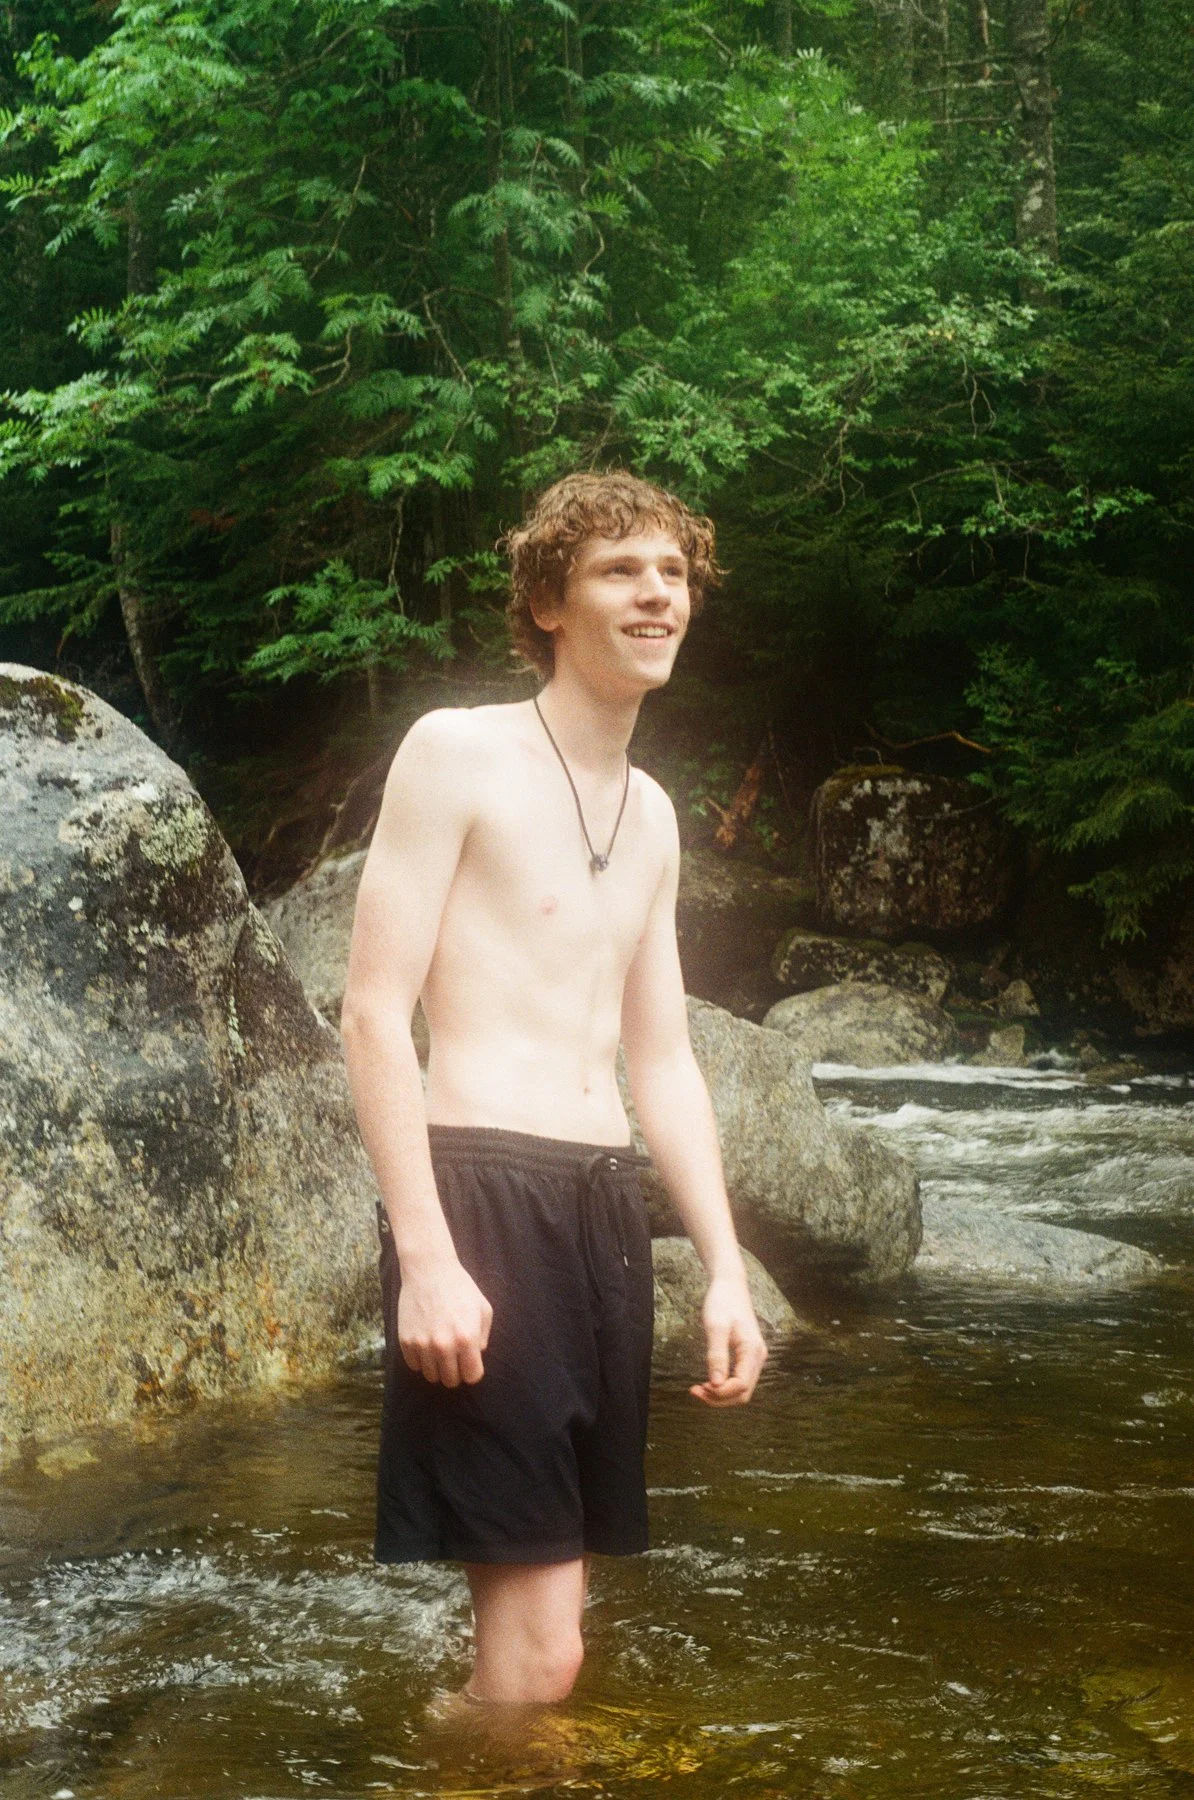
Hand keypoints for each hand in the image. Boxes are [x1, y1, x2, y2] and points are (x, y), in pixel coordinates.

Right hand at [397, 1256, 492, 1386]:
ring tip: (439, 1352)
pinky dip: (421, 1361)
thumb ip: (483, 1337)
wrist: (429, 1271)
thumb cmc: (460, 1288)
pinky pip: (414, 1366)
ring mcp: (423, 1345)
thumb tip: (476, 1355)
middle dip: (455, 1373)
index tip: (469, 1363)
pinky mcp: (406, 1341)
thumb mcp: (483, 1309)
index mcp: (466, 1339)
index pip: (472, 1376)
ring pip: (431, 1376)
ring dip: (437, 1368)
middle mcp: (444, 1346)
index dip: (472, 1372)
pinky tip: (426, 1346)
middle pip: (450, 1380)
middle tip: (454, 1358)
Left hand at [690, 1273, 767, 1406]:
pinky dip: (724, 1386)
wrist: (730, 1284)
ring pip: (742, 1389)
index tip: (698, 1387)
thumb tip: (716, 1385)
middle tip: (694, 1391)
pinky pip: (739, 1380)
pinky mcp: (747, 1355)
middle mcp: (758, 1357)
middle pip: (743, 1393)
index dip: (720, 1393)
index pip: (740, 1386)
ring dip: (721, 1394)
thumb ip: (717, 1356)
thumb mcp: (715, 1327)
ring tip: (698, 1388)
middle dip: (719, 1398)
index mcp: (752, 1351)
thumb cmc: (722, 1302)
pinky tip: (708, 1381)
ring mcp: (754, 1357)